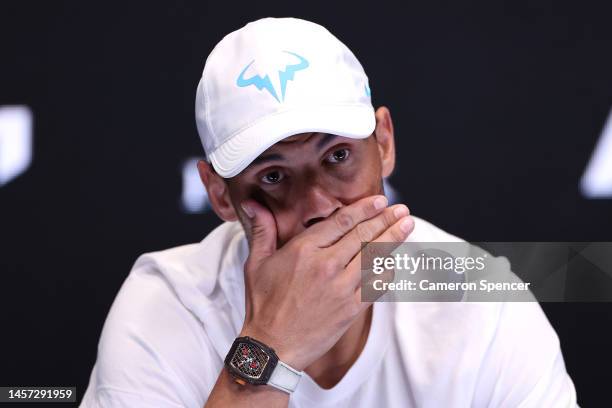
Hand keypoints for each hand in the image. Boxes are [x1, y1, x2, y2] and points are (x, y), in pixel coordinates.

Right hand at [239, 195, 413, 369]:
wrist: (272, 347)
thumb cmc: (263, 304)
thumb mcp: (256, 263)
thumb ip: (262, 230)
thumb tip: (253, 204)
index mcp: (304, 250)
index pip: (341, 222)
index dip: (364, 209)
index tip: (379, 200)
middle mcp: (326, 266)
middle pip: (363, 236)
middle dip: (385, 219)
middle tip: (401, 209)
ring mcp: (341, 288)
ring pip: (374, 257)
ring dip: (394, 239)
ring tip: (407, 225)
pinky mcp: (351, 309)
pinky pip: (377, 285)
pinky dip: (388, 271)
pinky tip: (396, 260)